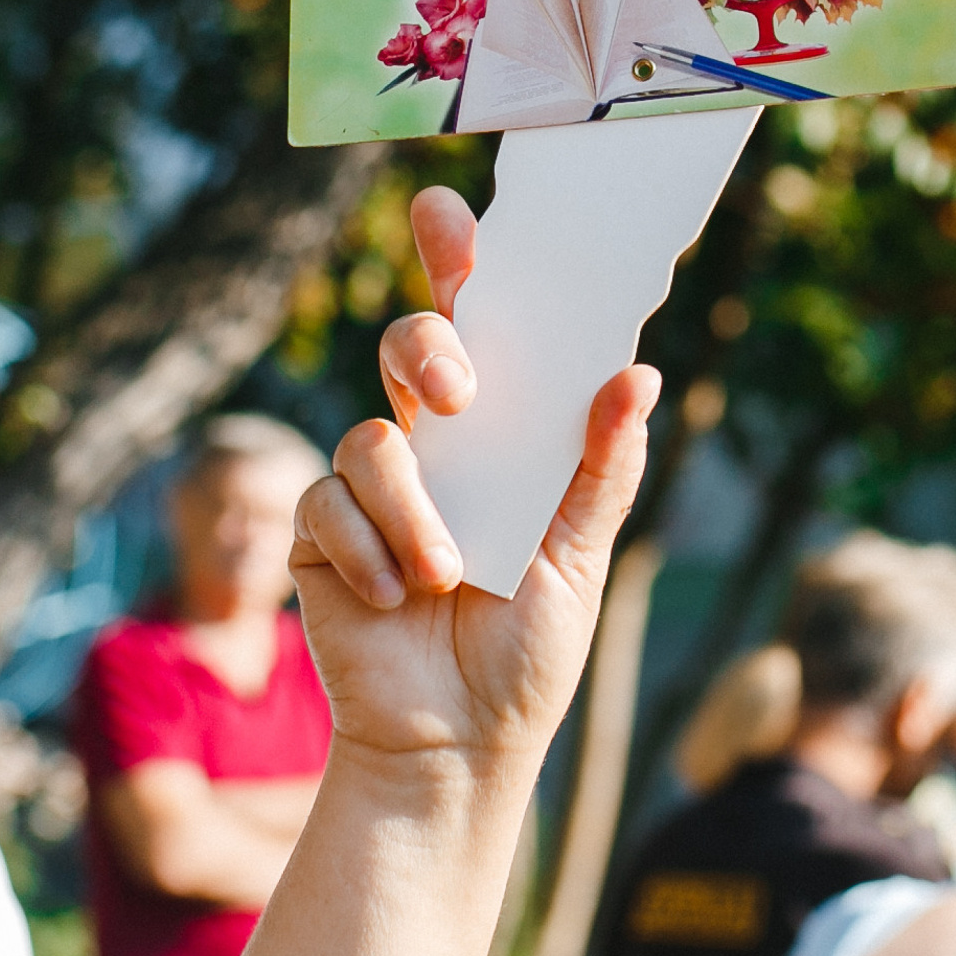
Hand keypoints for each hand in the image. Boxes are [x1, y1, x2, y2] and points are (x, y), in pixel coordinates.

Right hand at [289, 185, 658, 772]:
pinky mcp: (320, 531)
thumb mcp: (580, 558)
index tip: (450, 211)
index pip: (484, 327)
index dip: (461, 261)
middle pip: (412, 344)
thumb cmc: (526, 653)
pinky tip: (394, 596)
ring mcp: (374, 486)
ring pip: (371, 435)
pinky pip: (328, 501)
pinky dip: (368, 548)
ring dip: (413, 506)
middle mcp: (436, 444)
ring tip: (448, 574)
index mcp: (504, 434)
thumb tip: (635, 376)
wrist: (458, 744)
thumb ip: (602, 468)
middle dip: (427, 349)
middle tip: (456, 396)